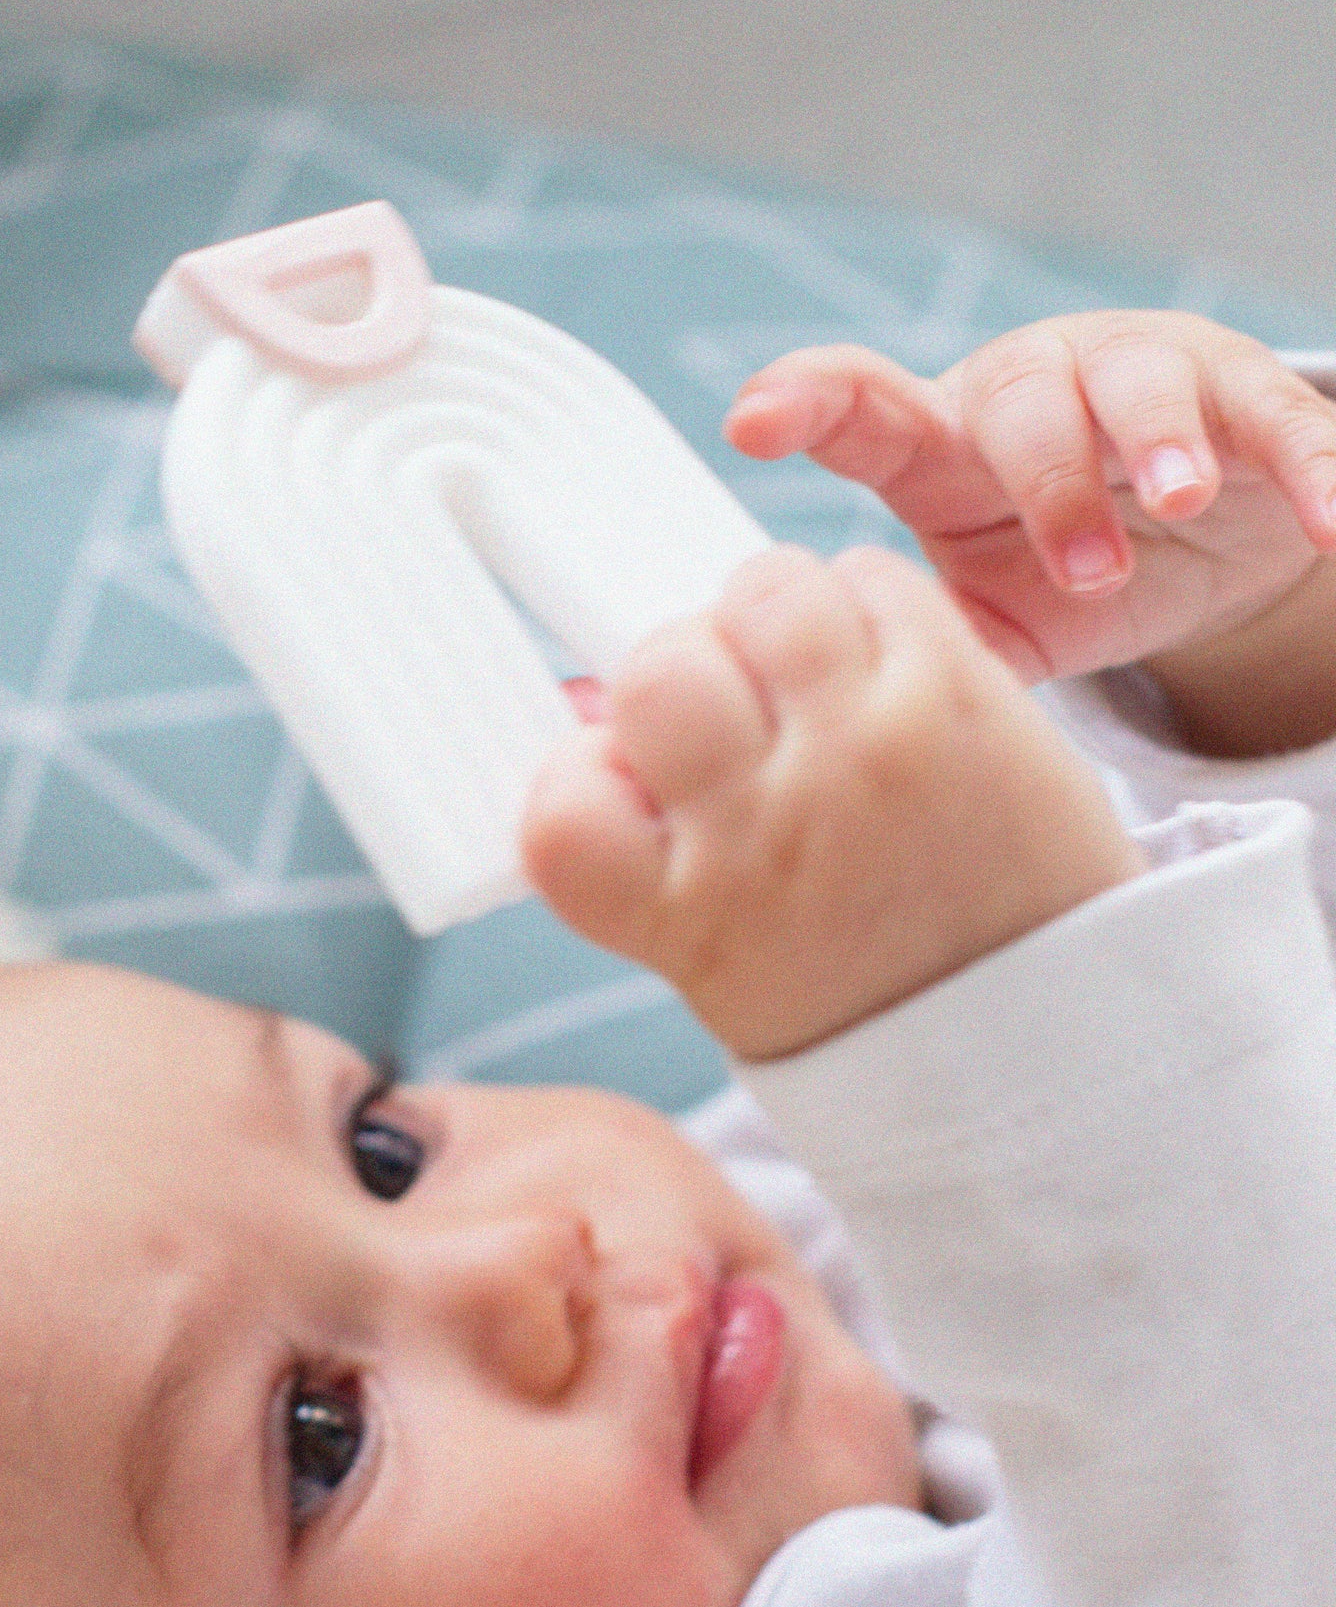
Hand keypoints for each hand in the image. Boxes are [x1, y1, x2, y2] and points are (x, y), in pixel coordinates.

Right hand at [524, 544, 1142, 1061]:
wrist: (1046, 1030)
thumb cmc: (861, 985)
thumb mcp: (724, 946)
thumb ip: (650, 837)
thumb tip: (588, 704)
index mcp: (688, 918)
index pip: (561, 803)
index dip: (580, 770)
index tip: (625, 783)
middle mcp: (770, 832)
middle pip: (659, 668)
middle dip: (679, 667)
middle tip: (730, 706)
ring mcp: (867, 755)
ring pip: (762, 591)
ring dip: (768, 611)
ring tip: (805, 667)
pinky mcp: (958, 698)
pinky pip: (871, 577)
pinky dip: (859, 597)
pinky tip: (875, 659)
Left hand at [723, 313, 1335, 683]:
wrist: (1194, 546)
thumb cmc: (1059, 573)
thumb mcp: (988, 620)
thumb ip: (917, 652)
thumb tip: (834, 718)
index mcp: (945, 441)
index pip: (862, 408)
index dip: (807, 403)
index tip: (751, 421)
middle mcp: (1034, 386)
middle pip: (1023, 400)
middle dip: (1049, 481)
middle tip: (1082, 569)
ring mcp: (1142, 376)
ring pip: (1142, 382)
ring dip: (1159, 443)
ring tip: (1174, 505)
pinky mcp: (1244, 395)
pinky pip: (1278, 419)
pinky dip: (1308, 468)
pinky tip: (1326, 518)